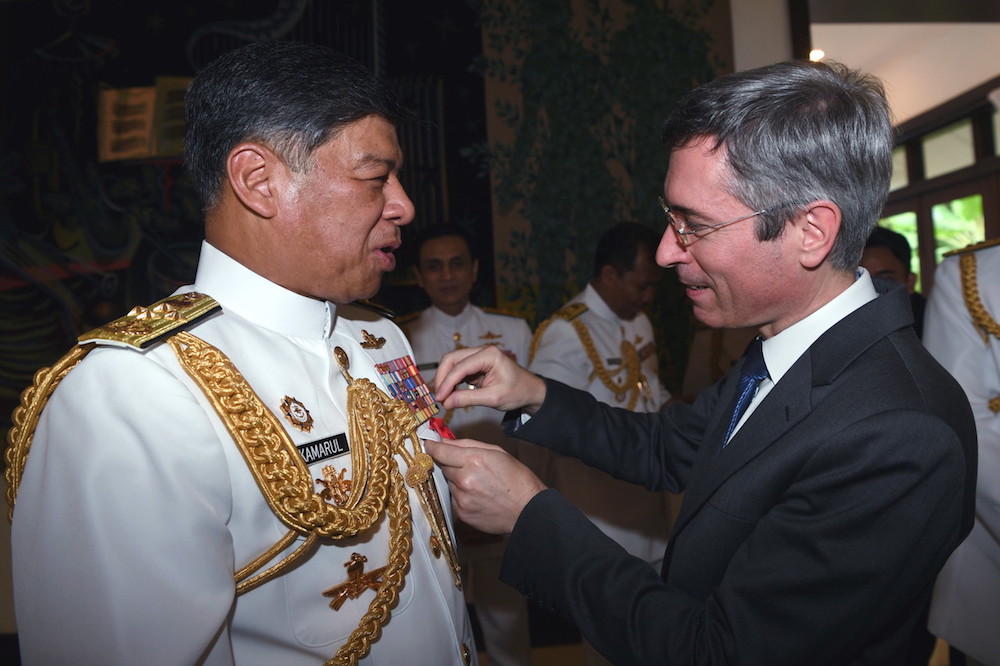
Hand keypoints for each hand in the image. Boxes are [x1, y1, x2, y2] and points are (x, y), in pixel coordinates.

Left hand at [426, 438, 545, 534]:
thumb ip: (468, 445)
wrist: (527, 510)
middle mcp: (464, 479)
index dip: (432, 446)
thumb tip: (446, 441)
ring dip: (457, 480)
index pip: (441, 451)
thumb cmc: (517, 479)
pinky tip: (477, 495)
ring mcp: (462, 498)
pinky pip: (453, 498)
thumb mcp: (497, 452)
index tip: (429, 444)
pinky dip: (461, 495)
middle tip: (468, 466)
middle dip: (451, 464)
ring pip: (449, 483)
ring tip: (478, 483)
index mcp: (474, 460)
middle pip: (443, 466)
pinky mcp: (462, 513)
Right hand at [433, 345, 546, 413]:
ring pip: (452, 363)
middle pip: (452, 359)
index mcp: (489, 355)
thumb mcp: (493, 398)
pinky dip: (451, 381)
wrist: (530, 391)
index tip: (440, 398)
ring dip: (445, 379)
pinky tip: (450, 393)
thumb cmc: (518, 392)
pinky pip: (458, 370)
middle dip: (442, 378)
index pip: (460, 366)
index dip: (447, 382)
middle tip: (439, 397)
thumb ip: (468, 399)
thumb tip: (446, 402)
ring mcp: (478, 356)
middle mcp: (482, 351)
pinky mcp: (476, 364)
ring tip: (444, 397)